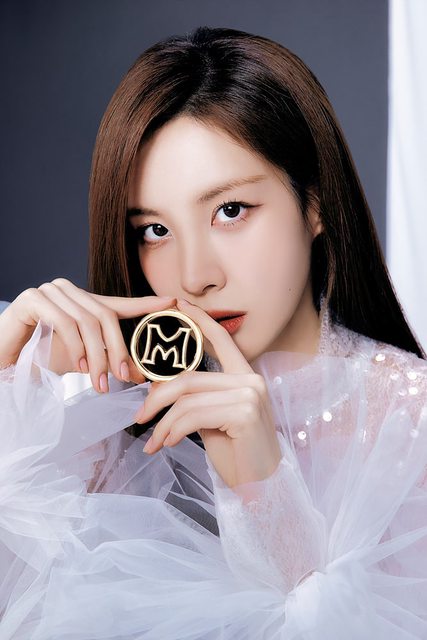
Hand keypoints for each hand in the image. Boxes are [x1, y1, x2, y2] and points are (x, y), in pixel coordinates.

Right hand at [0, 278, 175, 392]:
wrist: (4, 361)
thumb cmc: (41, 359)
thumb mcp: (84, 360)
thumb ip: (109, 360)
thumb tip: (142, 374)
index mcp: (83, 303)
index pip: (119, 303)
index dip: (147, 303)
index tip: (174, 302)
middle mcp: (69, 291)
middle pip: (105, 317)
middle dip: (119, 350)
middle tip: (125, 379)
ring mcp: (50, 292)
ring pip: (87, 322)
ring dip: (98, 356)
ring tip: (99, 382)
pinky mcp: (32, 299)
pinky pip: (64, 321)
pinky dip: (76, 346)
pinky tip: (80, 366)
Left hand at [134, 298, 282, 488]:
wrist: (261, 488)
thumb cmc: (237, 454)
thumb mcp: (213, 420)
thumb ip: (196, 398)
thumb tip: (159, 388)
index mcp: (246, 377)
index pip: (221, 339)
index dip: (199, 320)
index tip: (178, 305)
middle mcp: (251, 380)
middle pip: (189, 377)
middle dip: (157, 397)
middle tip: (139, 417)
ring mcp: (250, 396)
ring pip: (187, 399)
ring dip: (162, 423)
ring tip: (154, 442)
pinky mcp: (244, 414)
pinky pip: (193, 416)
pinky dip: (172, 432)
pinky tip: (168, 445)